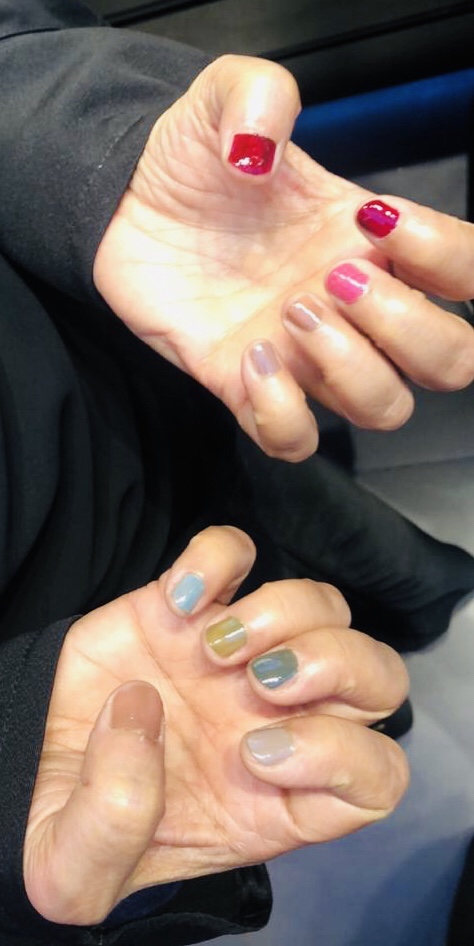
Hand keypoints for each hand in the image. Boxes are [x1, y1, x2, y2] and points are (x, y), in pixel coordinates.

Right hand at [25, 526, 408, 925]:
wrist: (25, 758)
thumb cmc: (66, 821)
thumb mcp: (71, 871)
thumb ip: (110, 830)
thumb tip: (144, 717)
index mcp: (274, 800)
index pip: (374, 777)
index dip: (341, 757)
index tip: (253, 757)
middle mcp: (275, 723)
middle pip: (377, 680)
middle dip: (336, 666)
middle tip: (260, 682)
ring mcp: (239, 658)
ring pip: (325, 608)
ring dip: (284, 613)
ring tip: (213, 646)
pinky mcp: (192, 607)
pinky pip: (238, 555)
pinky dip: (218, 558)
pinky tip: (176, 600)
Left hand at [93, 55, 473, 460]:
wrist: (124, 203)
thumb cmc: (190, 162)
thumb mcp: (227, 98)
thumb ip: (260, 94)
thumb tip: (262, 149)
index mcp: (372, 243)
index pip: (468, 274)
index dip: (449, 258)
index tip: (377, 221)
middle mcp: (354, 309)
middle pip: (450, 362)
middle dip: (407, 327)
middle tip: (335, 282)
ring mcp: (305, 356)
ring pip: (386, 408)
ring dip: (350, 368)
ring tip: (289, 313)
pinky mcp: (247, 389)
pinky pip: (295, 442)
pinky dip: (283, 414)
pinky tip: (250, 358)